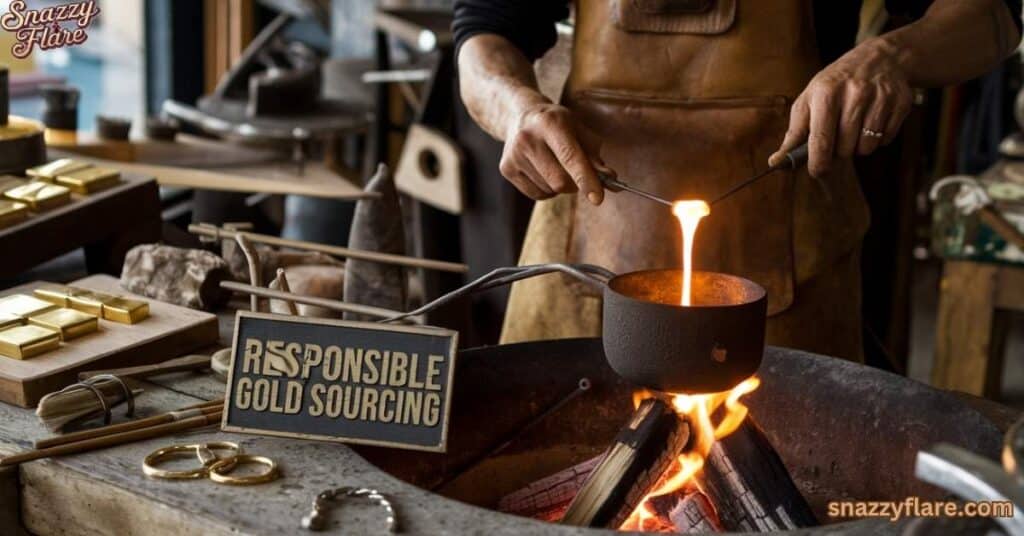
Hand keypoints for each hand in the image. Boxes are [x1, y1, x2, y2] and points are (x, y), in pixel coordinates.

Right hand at [500, 101, 605, 204]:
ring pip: (550, 190)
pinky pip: (537, 195)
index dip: (586, 179)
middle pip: (560, 180)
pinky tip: (543, 172)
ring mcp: (514, 154)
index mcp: (550, 122)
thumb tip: (611, 182)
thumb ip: (595, 156)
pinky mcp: (506, 168)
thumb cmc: (557, 125)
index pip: (570, 156)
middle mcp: (528, 137)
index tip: (598, 198)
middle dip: (576, 185)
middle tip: (578, 175)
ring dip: (560, 186)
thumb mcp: (579, 130)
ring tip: (555, 165)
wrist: (519, 116)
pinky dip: (548, 190)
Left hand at [770, 38, 913, 176]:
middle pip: (844, 149)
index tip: (816, 172)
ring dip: (858, 146)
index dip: (817, 163)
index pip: (820, 139)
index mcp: (826, 93)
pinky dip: (878, 138)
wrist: (880, 57)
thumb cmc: (836, 84)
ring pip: (866, 148)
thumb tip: (776, 161)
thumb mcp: (810, 99)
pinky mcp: (901, 102)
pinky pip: (885, 140)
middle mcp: (854, 93)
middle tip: (839, 134)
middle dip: (839, 151)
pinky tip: (874, 119)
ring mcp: (880, 97)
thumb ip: (794, 132)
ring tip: (856, 126)